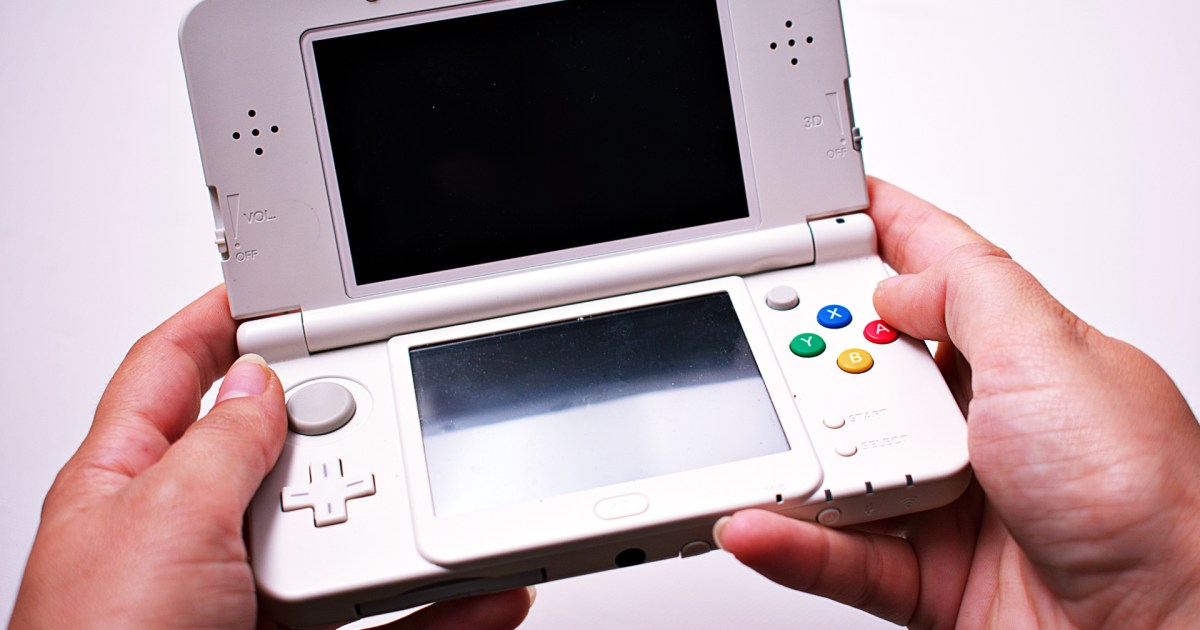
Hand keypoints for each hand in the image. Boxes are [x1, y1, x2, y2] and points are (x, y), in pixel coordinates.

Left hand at [11, 287, 532, 628]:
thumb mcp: (159, 523)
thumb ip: (218, 446)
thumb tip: (260, 386)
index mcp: (126, 483)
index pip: (174, 370)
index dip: (222, 321)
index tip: (281, 289)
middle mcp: (185, 535)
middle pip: (277, 447)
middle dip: (334, 421)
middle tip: (385, 398)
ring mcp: (244, 596)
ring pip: (342, 537)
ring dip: (401, 519)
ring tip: (444, 493)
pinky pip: (384, 618)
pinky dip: (441, 609)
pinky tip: (482, 593)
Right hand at [716, 178, 1199, 627]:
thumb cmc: (1144, 502)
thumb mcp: (1053, 356)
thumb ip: (968, 294)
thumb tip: (893, 283)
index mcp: (1023, 351)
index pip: (938, 267)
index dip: (880, 227)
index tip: (814, 203)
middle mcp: (984, 419)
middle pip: (869, 364)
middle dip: (814, 348)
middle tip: (768, 335)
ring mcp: (951, 497)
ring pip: (842, 460)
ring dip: (795, 454)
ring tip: (767, 443)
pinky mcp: (926, 573)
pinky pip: (838, 552)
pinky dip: (792, 541)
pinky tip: (761, 521)